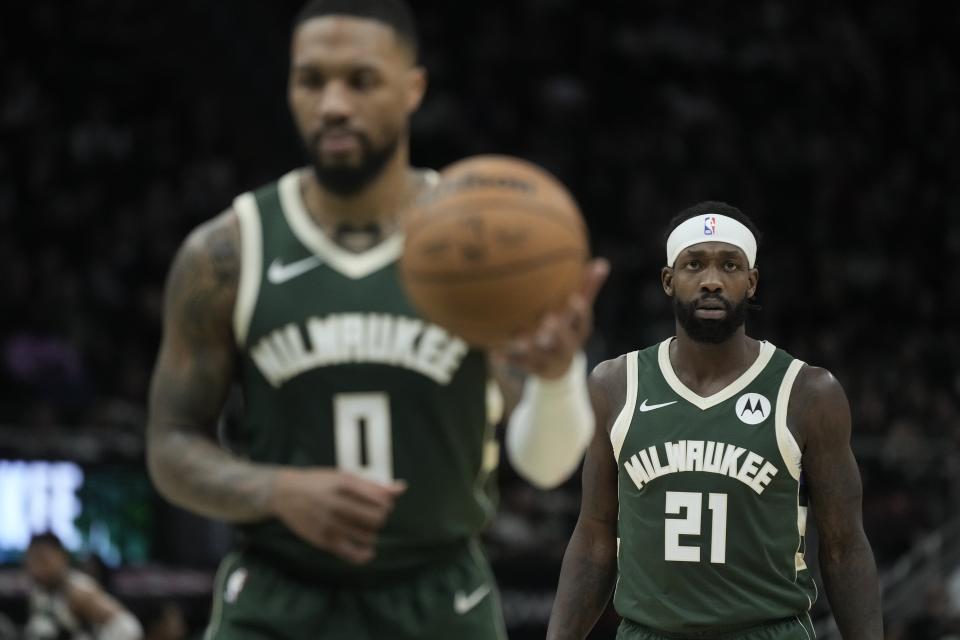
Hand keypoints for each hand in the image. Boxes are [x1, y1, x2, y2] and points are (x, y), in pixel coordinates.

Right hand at [268, 468, 405, 563]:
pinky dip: (365, 554)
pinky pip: (352, 554)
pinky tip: (368, 550)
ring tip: (365, 528)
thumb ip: (374, 485)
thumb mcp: (344, 477)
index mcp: (345, 483)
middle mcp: (337, 503)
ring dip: (372, 533)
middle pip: (377, 518)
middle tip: (374, 516)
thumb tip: (402, 488)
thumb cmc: (319, 483)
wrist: (284, 493)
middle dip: (381, 517)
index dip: (387, 503)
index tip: (381, 503)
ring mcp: (330, 523)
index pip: (381, 498)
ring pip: (368, 536)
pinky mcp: (323, 540)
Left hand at [498, 257, 609, 378]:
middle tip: (548, 318)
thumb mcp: (577, 311)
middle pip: (565, 341)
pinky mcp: (532, 370)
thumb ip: (586, 288)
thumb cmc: (567, 326)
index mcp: (578, 332)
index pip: (584, 322)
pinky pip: (518, 365)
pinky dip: (507, 359)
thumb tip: (602, 262)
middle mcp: (566, 348)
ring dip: (528, 346)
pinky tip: (495, 353)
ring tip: (517, 337)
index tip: (573, 298)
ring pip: (539, 354)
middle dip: (557, 331)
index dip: (580, 312)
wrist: (555, 365)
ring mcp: (549, 361)